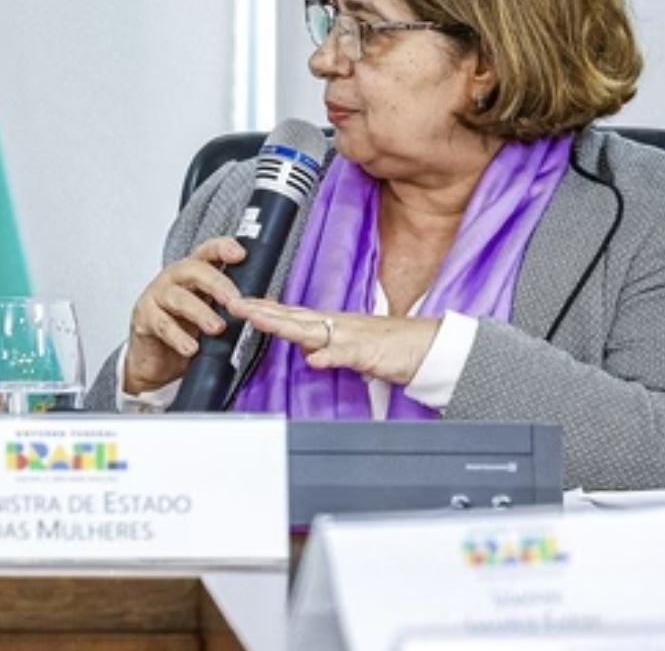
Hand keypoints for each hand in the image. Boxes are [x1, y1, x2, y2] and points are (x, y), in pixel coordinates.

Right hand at [123, 237, 249, 394]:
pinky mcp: (144, 319)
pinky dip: (178, 337)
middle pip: (192, 269)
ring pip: (177, 297)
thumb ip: (233, 306)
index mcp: (192, 273)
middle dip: (216, 283)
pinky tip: (191, 347)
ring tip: (217, 328)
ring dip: (200, 312)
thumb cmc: (185, 331)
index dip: (222, 248)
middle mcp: (173, 280)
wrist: (156, 359)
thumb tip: (266, 303)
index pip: (207, 252)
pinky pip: (162, 324)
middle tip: (233, 301)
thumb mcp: (212, 314)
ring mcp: (156, 297)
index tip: (239, 254)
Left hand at [226, 299, 438, 385]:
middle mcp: (338, 325)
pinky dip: (330, 357)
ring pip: (312, 330)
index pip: (292, 314)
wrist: (430, 345)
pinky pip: (347, 355)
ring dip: (284, 325)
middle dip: (262, 312)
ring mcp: (352, 337)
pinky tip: (314, 360)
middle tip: (234, 304)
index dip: (265, 309)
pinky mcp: (369, 353)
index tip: (239, 304)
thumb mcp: (352, 348)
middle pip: (293, 317)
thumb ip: (330, 349)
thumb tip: (310, 354)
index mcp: (333, 324)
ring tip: (258, 320)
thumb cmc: (393, 346)